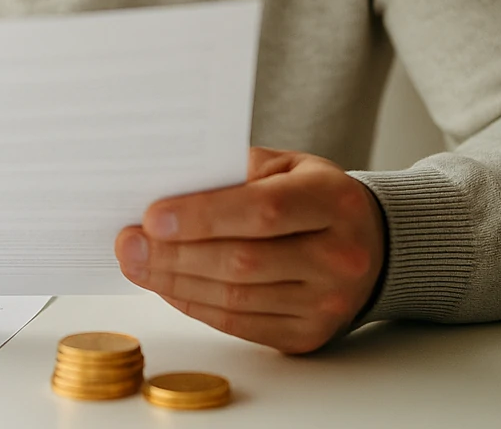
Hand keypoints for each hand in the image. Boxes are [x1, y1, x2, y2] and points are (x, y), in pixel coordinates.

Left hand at [114, 147, 385, 353]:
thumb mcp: (287, 166)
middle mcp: (338, 257)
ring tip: (137, 264)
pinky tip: (167, 286)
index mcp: (333, 202)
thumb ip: (235, 172)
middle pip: (242, 262)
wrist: (372, 244)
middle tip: (128, 244)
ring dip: (175, 283)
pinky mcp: (308, 335)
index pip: (263, 211)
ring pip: (235, 299)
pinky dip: (195, 304)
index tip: (152, 216)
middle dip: (174, 255)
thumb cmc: (314, 196)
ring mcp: (326, 303)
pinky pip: (238, 325)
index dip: (203, 216)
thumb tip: (168, 190)